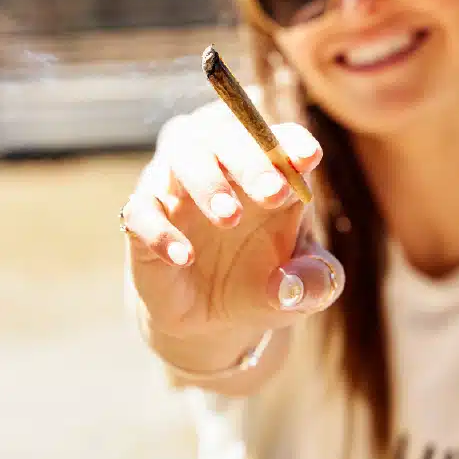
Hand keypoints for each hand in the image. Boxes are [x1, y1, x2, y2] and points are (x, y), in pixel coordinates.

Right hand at [121, 100, 343, 373]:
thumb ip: (316, 282)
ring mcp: (178, 189)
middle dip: (253, 161)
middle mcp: (222, 168)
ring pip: (183, 157)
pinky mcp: (143, 219)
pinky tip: (184, 257)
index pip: (281, 139)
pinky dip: (161, 230)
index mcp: (270, 174)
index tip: (308, 159)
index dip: (293, 143)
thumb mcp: (302, 290)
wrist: (214, 321)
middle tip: (274, 192)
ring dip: (208, 182)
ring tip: (229, 217)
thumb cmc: (263, 284)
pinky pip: (142, 210)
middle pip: (230, 137)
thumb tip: (292, 285)